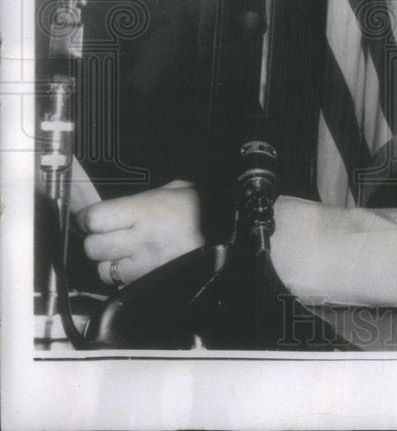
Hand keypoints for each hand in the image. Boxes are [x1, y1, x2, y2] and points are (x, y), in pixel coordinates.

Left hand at [77, 180, 203, 286]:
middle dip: (98, 241)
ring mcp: (146, 265)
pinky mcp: (151, 283)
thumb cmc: (205, 210)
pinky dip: (126, 277)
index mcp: (146, 211)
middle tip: (110, 235)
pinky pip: (123, 284)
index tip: (91, 218)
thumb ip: (142, 199)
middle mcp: (142, 239)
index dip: (88, 218)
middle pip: (93, 247)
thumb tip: (118, 206)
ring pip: (104, 270)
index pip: (94, 219)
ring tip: (127, 253)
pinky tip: (140, 266)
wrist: (231, 235)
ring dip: (110, 263)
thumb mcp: (176, 190)